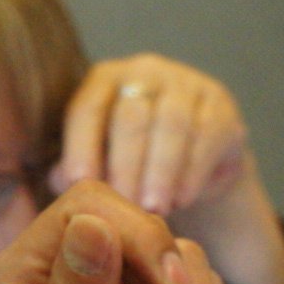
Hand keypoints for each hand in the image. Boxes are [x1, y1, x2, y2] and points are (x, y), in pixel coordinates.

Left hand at [50, 55, 283, 283]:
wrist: (193, 167)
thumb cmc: (132, 166)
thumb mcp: (99, 166)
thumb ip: (75, 172)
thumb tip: (63, 182)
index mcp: (104, 82)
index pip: (87, 108)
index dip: (82, 145)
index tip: (80, 184)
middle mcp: (144, 73)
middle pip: (132, 116)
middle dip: (126, 166)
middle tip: (123, 209)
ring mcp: (186, 84)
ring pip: (172, 124)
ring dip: (161, 171)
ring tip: (154, 211)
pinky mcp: (220, 106)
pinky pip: (207, 135)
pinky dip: (193, 171)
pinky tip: (182, 199)